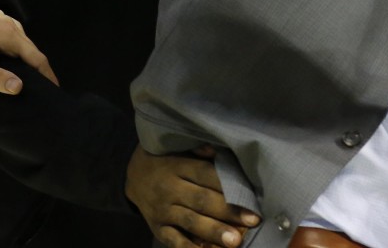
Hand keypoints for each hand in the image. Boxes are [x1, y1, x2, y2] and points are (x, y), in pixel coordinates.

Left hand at [0, 4, 57, 92]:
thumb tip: (19, 87)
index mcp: (9, 34)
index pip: (36, 57)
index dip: (47, 73)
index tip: (54, 87)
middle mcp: (7, 21)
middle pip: (27, 46)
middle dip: (34, 63)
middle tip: (38, 81)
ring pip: (15, 35)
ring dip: (19, 51)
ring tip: (19, 67)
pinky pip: (3, 28)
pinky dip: (6, 41)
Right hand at [126, 145, 259, 247]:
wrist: (134, 174)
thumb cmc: (169, 159)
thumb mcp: (182, 149)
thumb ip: (202, 151)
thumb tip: (221, 153)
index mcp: (179, 167)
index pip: (207, 175)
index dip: (230, 186)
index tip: (252, 197)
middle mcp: (170, 189)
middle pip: (202, 200)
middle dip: (228, 212)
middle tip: (252, 221)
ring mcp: (163, 211)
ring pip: (191, 221)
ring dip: (214, 231)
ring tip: (234, 241)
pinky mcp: (157, 228)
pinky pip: (173, 241)